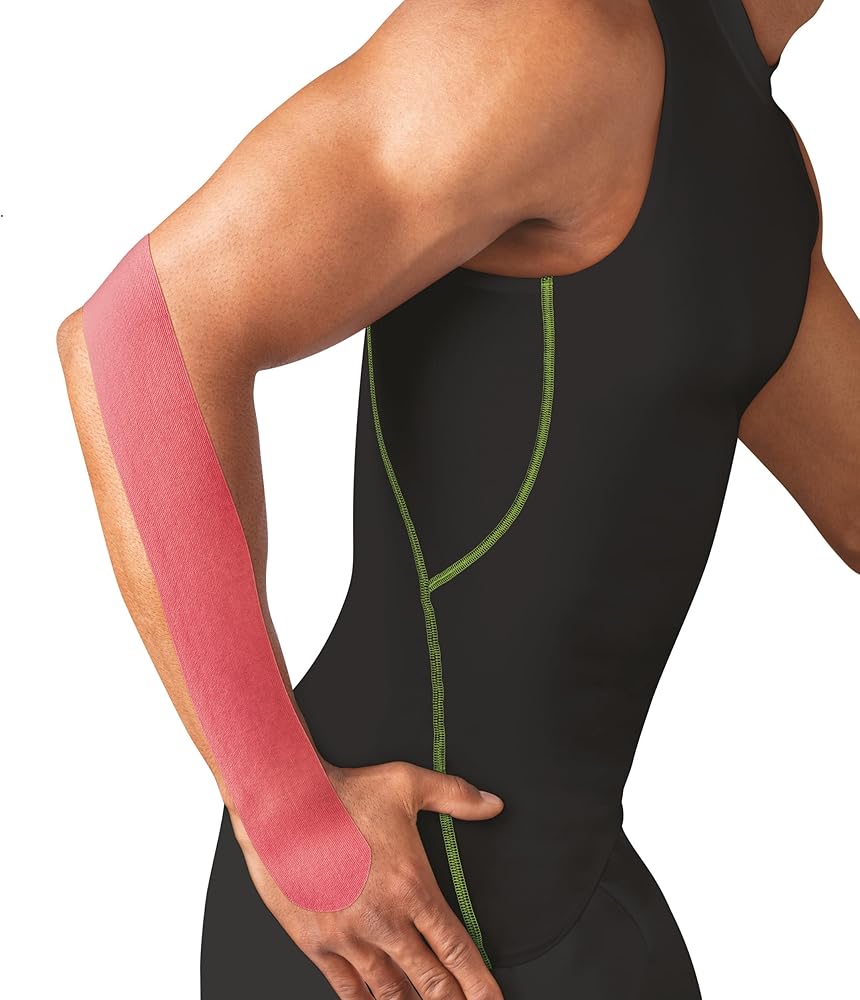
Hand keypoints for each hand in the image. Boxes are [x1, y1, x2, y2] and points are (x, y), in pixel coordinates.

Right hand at [230, 760, 504, 998]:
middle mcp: (384, 920)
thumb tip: (492, 804)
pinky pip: (347, 988)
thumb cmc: (340, 793)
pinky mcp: (316, 943)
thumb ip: (454, 794)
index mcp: (412, 886)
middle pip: (430, 981)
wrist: (281, 806)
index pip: (456, 948)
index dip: (478, 983)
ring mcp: (349, 937)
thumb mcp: (406, 783)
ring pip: (390, 991)